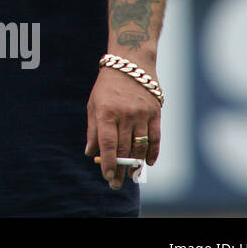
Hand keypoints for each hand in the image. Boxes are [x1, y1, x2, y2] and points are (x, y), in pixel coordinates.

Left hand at [85, 66, 160, 188]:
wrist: (130, 63)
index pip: (107, 144)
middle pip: (124, 148)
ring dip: (136, 164)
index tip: (106, 176)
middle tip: (116, 183)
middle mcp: (125, 114)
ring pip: (140, 146)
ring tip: (132, 177)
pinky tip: (147, 163)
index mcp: (106, 112)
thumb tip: (91, 153)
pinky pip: (155, 138)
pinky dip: (153, 152)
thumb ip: (93, 130)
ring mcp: (142, 114)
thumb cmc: (107, 86)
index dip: (107, 162)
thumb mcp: (93, 105)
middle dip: (120, 169)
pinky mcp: (155, 113)